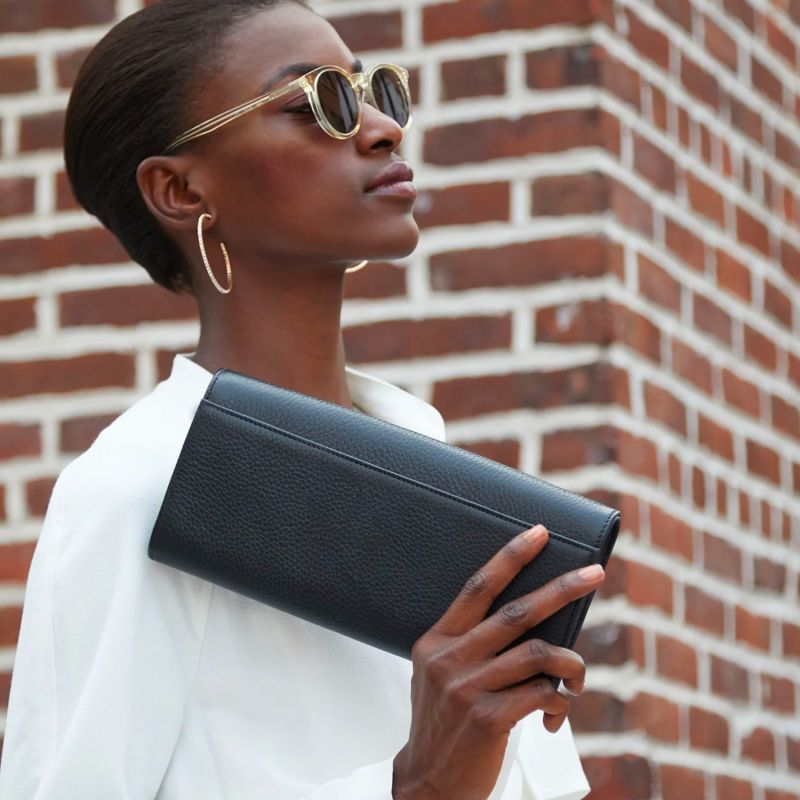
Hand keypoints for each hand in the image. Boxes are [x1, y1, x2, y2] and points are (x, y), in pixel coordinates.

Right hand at [392, 524, 603, 799]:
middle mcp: (450, 658)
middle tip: (594, 573)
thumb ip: (469, 646)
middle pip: (518, 612)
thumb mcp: (439, 676)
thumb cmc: (442, 725)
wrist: (426, 784)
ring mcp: (467, 688)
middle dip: (563, 589)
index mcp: (436, 641)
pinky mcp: (487, 719)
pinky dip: (560, 702)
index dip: (511, 557)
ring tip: (577, 678)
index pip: (478, 587)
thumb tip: (530, 623)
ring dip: (572, 664)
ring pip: (541, 654)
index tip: (539, 534)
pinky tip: (555, 715)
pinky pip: (544, 694)